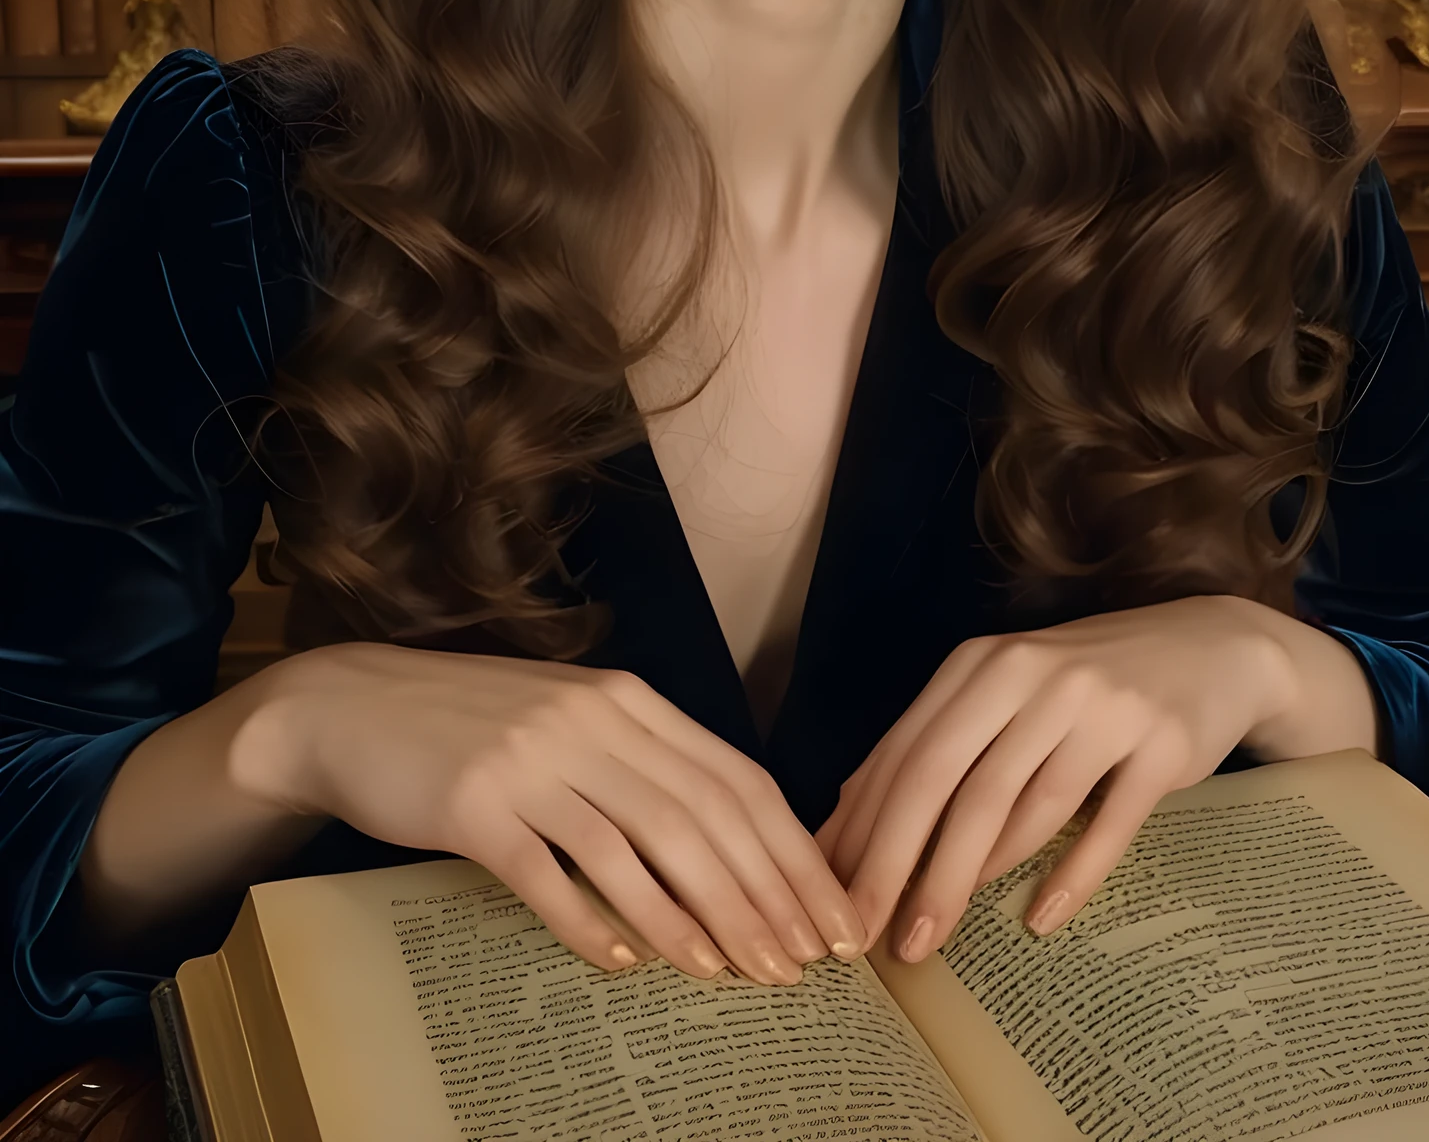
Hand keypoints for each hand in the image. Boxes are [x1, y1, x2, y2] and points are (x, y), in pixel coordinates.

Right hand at [230, 643, 863, 984]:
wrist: (356, 707)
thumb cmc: (478, 723)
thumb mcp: (575, 720)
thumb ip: (646, 764)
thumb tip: (733, 847)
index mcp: (629, 700)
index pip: (736, 781)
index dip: (789, 852)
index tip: (826, 916)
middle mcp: (592, 722)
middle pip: (700, 818)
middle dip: (760, 897)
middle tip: (798, 964)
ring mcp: (533, 761)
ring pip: (636, 847)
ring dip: (692, 918)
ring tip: (734, 974)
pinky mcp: (475, 805)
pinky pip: (550, 872)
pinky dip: (593, 920)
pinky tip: (625, 963)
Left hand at [817, 595, 1377, 960]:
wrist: (1209, 647)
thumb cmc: (1084, 683)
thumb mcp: (1004, 692)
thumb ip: (935, 744)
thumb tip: (847, 820)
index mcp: (983, 664)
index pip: (908, 754)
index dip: (866, 830)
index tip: (833, 898)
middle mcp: (1034, 676)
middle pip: (954, 783)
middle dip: (904, 866)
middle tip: (873, 939)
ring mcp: (1100, 707)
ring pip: (1022, 807)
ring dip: (970, 879)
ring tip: (932, 938)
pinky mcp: (1159, 743)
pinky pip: (1106, 823)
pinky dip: (1070, 875)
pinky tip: (1039, 919)